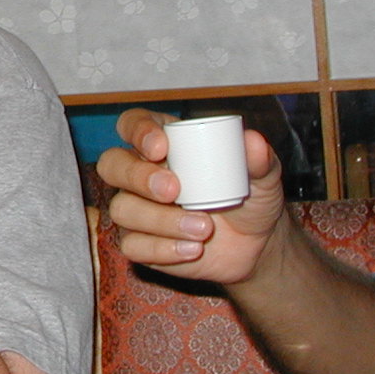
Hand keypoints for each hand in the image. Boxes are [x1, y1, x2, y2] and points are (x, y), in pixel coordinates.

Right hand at [96, 108, 287, 284]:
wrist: (257, 246)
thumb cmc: (251, 199)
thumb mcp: (263, 176)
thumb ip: (258, 159)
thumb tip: (252, 141)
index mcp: (165, 143)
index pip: (132, 124)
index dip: (137, 131)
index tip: (160, 147)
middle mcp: (141, 172)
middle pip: (111, 164)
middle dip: (137, 177)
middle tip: (173, 191)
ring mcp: (137, 207)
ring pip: (122, 209)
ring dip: (161, 220)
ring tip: (203, 229)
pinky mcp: (140, 242)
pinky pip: (131, 245)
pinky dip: (162, 248)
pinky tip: (192, 249)